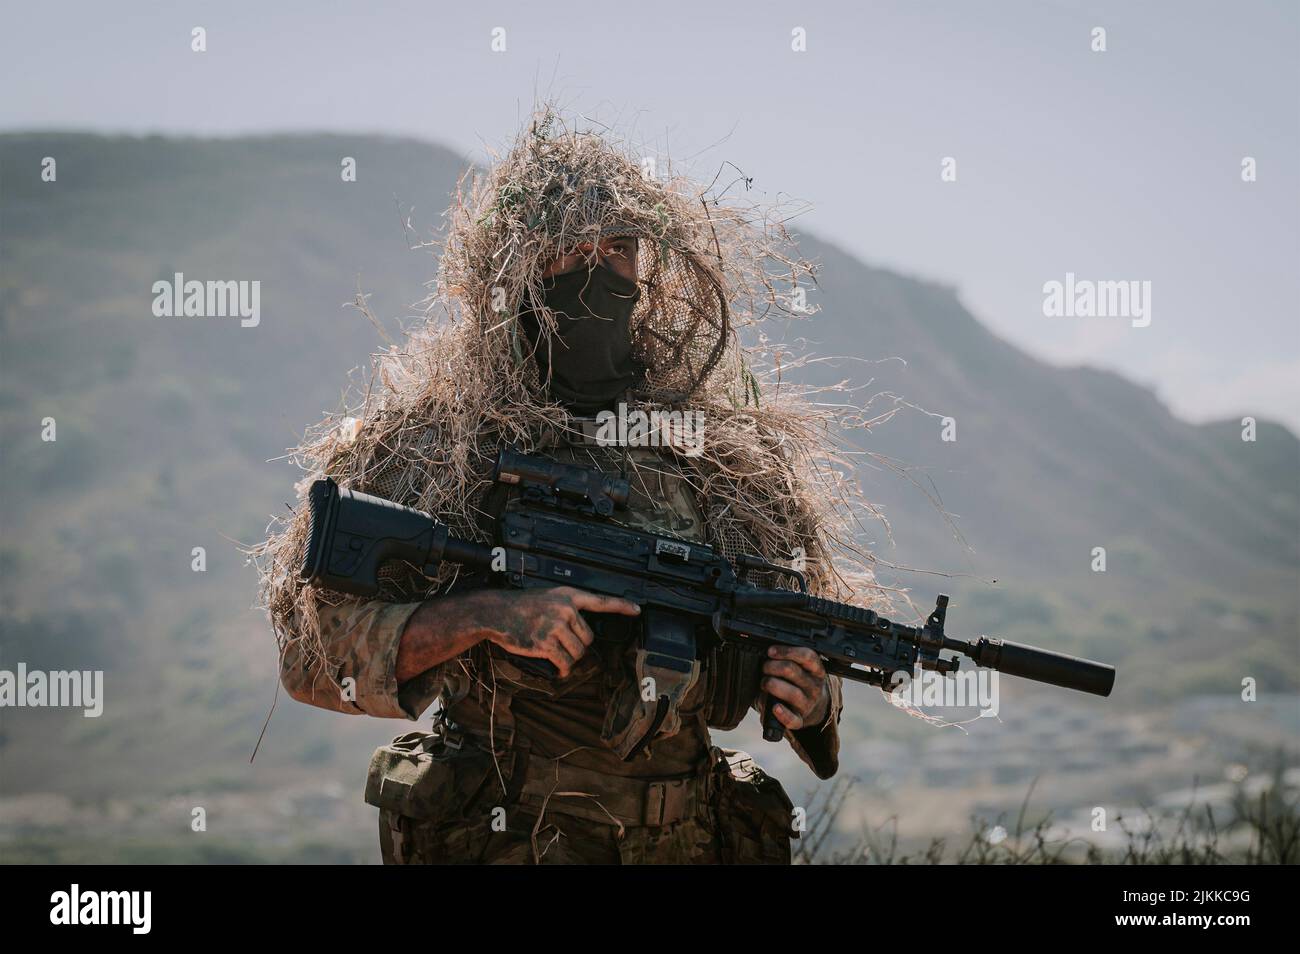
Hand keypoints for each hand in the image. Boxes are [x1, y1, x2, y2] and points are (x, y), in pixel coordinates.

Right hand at [483, 586, 640, 677]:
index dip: (621, 606)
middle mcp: (565, 609)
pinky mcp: (546, 643)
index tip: (637, 610)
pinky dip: (562, 669)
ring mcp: (555, 626)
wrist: (497, 612)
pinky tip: (558, 669)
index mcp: (568, 595)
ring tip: (556, 653)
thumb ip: (565, 608)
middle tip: (561, 644)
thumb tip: (580, 630)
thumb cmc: (521, 606)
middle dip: (577, 645)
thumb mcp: (547, 597)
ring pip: (578, 652)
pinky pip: (564, 662)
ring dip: (569, 658)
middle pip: (588, 637)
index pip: (600, 601)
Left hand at [762, 646, 830, 731]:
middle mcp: (815, 687)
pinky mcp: (799, 720)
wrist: (808, 708)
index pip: (808, 656)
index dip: (787, 651)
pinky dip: (782, 714)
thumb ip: (789, 660)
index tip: (771, 651)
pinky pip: (792, 719)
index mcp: (816, 670)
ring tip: (765, 683)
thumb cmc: (797, 683)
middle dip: (773, 666)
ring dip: (772, 684)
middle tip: (764, 667)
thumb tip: (769, 652)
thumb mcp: (800, 668)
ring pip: (792, 693)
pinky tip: (775, 707)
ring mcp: (808, 705)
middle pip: (793, 671)